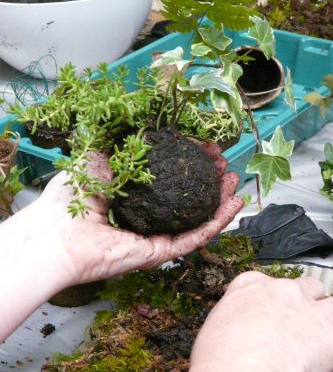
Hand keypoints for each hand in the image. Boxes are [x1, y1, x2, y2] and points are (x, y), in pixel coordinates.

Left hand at [1, 143, 241, 290]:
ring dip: (221, 202)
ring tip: (236, 183)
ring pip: (198, 220)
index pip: (171, 179)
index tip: (208, 147)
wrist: (57, 233)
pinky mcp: (159, 252)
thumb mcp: (98, 155)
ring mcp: (154, 236)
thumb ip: (123, 141)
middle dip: (211, 181)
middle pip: (189, 200)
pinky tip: (233, 205)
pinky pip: (195, 238)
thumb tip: (144, 118)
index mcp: (132, 196)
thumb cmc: (70, 196)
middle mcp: (146, 216)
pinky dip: (217, 222)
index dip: (191, 162)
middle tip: (226, 164)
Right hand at [181, 272, 332, 371]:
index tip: (271, 312)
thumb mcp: (215, 328)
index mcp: (251, 288)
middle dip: (310, 304)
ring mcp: (313, 312)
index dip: (273, 297)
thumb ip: (235, 321)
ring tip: (329, 337)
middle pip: (310, 287)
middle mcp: (286, 292)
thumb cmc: (219, 360)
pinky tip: (332, 358)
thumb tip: (241, 334)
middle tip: (303, 326)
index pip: (266, 280)